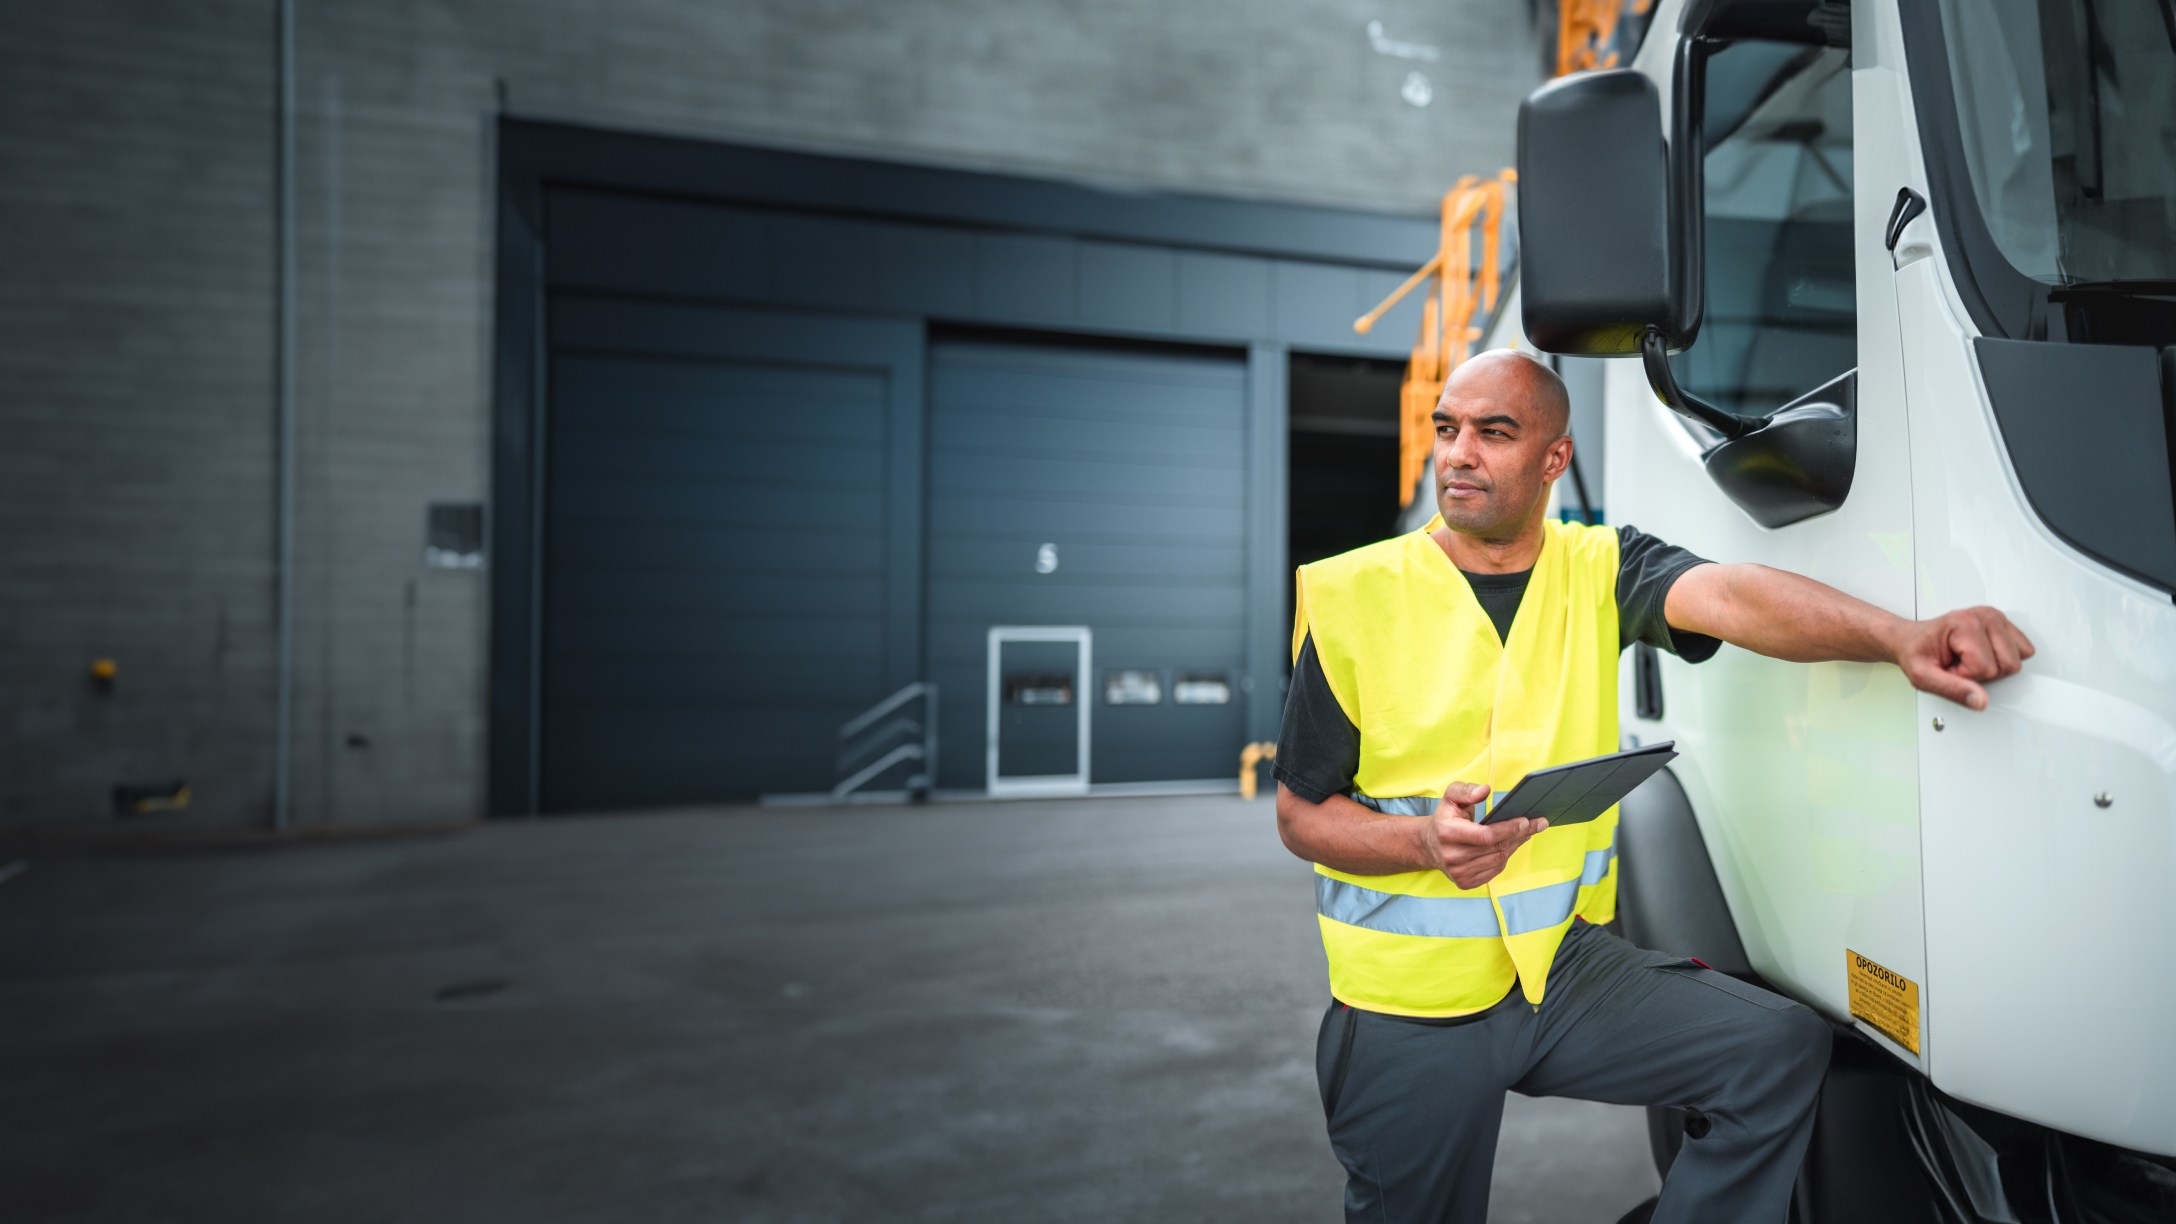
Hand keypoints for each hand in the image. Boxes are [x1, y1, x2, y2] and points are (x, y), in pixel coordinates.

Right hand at [1419, 782, 1546, 888]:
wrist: (1430, 845)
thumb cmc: (1445, 818)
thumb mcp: (1451, 797)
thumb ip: (1466, 790)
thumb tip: (1485, 790)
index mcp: (1447, 832)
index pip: (1486, 835)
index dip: (1508, 828)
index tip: (1525, 820)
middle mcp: (1451, 856)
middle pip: (1496, 848)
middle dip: (1519, 835)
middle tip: (1536, 824)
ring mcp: (1458, 872)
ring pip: (1498, 860)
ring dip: (1515, 845)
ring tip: (1525, 833)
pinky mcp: (1465, 882)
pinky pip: (1495, 870)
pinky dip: (1505, 857)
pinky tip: (1510, 845)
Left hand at [1890, 605, 2033, 710]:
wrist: (1911, 640)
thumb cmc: (1916, 652)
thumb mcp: (1922, 676)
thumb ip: (1952, 690)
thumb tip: (1981, 701)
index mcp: (1965, 623)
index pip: (1985, 668)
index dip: (1964, 677)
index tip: (1947, 668)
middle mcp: (1985, 616)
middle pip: (2008, 665)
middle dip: (1982, 673)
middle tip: (1959, 664)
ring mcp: (1996, 619)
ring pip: (2018, 660)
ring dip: (1994, 667)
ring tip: (1969, 659)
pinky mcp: (2004, 625)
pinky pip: (2024, 651)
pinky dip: (2004, 659)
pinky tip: (1983, 654)